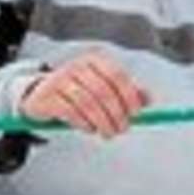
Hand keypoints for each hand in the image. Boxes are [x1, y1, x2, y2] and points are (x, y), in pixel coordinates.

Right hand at [21, 52, 148, 138]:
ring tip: (108, 133)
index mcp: (95, 62)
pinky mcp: (49, 95)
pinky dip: (85, 124)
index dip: (129, 96)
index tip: (136, 113)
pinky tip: (90, 128)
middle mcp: (77, 67)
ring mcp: (60, 79)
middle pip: (104, 91)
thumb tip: (149, 99)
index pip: (117, 75)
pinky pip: (71, 112)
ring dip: (102, 123)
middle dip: (117, 114)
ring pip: (88, 103)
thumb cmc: (80, 91)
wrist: (44, 95)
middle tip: (122, 129)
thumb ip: (127, 92)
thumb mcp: (105, 88)